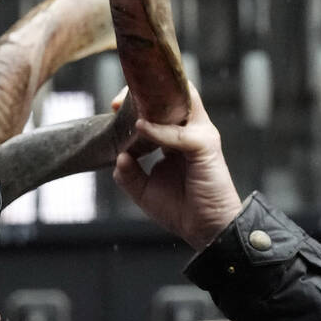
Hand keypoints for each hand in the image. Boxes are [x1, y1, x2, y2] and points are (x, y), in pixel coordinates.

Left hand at [112, 82, 243, 250]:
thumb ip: (128, 174)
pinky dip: (158, 130)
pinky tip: (140, 129)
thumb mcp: (145, 191)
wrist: (208, 231)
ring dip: (154, 101)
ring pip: (183, 99)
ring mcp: (200, 135)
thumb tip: (119, 156)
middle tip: (116, 103)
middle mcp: (191, 130)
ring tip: (127, 106)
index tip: (112, 108)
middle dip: (145, 89)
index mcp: (176, 136)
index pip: (161, 104)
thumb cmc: (182, 210)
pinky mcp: (205, 147)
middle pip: (173, 92)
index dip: (137, 100)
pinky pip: (180, 133)